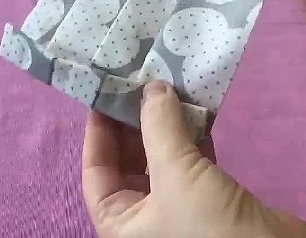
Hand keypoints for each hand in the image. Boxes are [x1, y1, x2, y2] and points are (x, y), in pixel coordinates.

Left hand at [82, 81, 305, 237]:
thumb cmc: (207, 226)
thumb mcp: (175, 174)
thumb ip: (159, 127)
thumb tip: (152, 88)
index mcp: (120, 222)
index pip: (96, 169)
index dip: (99, 129)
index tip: (106, 91)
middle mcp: (143, 217)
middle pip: (128, 160)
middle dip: (135, 121)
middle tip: (140, 81)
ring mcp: (177, 209)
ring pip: (162, 158)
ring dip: (166, 124)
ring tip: (167, 86)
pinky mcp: (209, 201)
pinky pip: (192, 161)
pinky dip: (194, 135)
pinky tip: (196, 107)